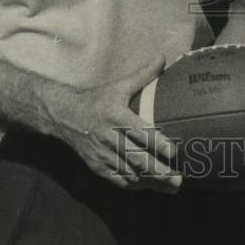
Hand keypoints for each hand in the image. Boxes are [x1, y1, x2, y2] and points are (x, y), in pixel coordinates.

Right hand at [51, 57, 181, 192]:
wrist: (64, 116)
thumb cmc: (97, 99)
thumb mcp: (119, 85)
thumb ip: (143, 75)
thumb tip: (163, 58)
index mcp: (116, 116)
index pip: (140, 132)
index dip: (157, 143)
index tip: (173, 152)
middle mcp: (109, 137)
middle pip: (137, 158)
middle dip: (159, 171)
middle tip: (179, 179)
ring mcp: (102, 154)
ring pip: (129, 173)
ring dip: (150, 182)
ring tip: (171, 187)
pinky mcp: (97, 166)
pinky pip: (117, 179)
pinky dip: (134, 185)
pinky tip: (149, 186)